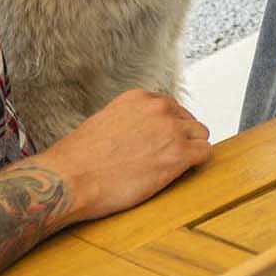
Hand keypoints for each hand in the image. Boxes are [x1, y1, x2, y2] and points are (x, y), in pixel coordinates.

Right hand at [38, 88, 209, 223]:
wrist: (71, 178)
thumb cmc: (79, 159)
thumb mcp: (104, 122)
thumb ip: (129, 121)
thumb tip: (141, 134)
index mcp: (139, 98)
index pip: (170, 108)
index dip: (167, 129)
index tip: (160, 143)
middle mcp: (159, 108)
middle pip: (188, 121)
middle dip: (180, 139)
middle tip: (164, 159)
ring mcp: (172, 130)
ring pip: (200, 135)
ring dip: (190, 151)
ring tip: (171, 168)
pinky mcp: (179, 155)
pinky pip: (204, 153)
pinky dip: (196, 164)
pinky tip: (179, 174)